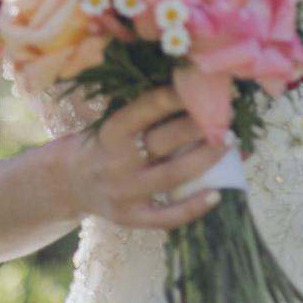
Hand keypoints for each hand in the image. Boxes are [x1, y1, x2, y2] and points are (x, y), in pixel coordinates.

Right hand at [66, 86, 231, 230]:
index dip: (180, 94)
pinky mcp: (130, 217)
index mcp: (113, 130)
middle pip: (167, 140)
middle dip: (202, 125)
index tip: (207, 85)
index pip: (149, 107)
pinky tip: (218, 194)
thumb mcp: (117, 122)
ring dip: (207, 158)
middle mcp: (117, 160)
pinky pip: (166, 216)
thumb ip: (150, 112)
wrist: (70, 182)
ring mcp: (124, 191)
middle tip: (229, 114)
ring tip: (232, 143)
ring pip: (173, 175)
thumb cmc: (106, 143)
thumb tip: (201, 94)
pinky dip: (193, 207)